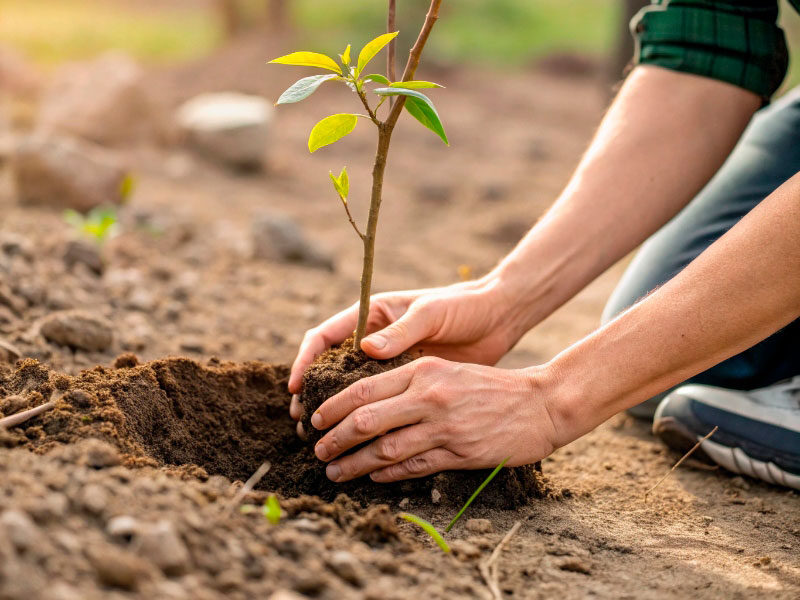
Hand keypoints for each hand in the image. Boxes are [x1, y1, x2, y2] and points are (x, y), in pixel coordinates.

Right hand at [288, 279, 519, 428]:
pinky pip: (379, 403)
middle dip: (312, 392)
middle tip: (302, 421)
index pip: (325, 336)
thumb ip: (402, 331)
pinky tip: (360, 441)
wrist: (496, 319)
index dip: (305, 360)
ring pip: (351, 389)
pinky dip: (366, 419)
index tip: (295, 385)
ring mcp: (388, 363)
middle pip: (330, 367)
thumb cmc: (462, 307)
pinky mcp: (406, 382)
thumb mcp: (431, 313)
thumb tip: (365, 348)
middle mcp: (374, 340)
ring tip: (321, 437)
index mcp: (372, 315)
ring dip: (336, 411)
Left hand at [308, 356, 560, 481]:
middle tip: (318, 450)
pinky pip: (414, 466)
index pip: (364, 389)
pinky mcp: (460, 452)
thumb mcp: (446, 370)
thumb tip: (366, 401)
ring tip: (335, 471)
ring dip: (355, 463)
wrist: (540, 402)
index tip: (315, 420)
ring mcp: (444, 426)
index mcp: (423, 370)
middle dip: (335, 438)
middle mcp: (430, 396)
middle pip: (367, 419)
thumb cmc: (489, 385)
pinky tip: (373, 476)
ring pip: (385, 448)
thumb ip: (408, 382)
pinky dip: (388, 473)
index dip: (333, 407)